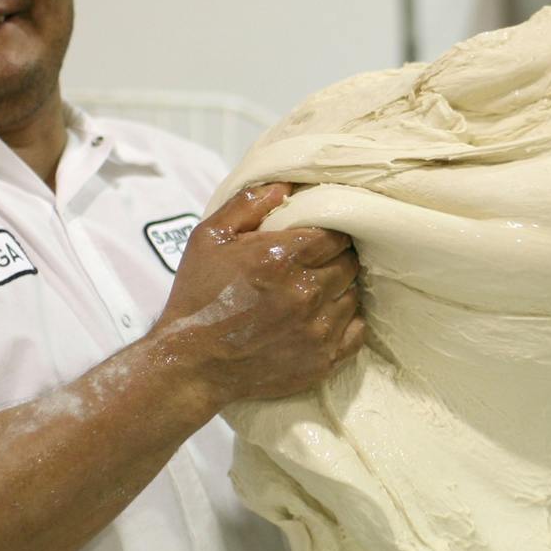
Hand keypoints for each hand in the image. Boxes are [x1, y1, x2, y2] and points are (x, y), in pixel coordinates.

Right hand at [151, 183, 365, 404]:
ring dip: (339, 290)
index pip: (335, 234)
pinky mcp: (324, 360)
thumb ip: (247, 205)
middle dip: (335, 259)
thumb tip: (286, 184)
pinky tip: (324, 318)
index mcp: (281, 258)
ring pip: (353, 296)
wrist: (192, 365)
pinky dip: (347, 322)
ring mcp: (318, 330)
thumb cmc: (198, 298)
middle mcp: (306, 293)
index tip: (316, 239)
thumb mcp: (208, 239)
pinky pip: (357, 331)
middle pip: (349, 263)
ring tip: (316, 293)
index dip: (328, 234)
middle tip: (316, 264)